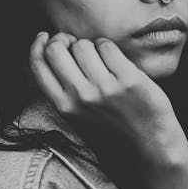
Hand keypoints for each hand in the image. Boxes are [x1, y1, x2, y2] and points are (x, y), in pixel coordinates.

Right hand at [29, 31, 187, 170]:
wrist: (150, 151)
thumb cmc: (114, 131)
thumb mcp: (79, 118)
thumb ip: (64, 91)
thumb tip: (52, 53)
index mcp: (64, 107)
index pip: (38, 64)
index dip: (38, 45)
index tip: (45, 37)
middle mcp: (81, 97)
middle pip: (57, 49)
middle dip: (64, 40)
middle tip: (75, 45)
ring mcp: (105, 88)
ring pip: (83, 45)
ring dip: (90, 46)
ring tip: (101, 60)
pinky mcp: (129, 80)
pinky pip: (108, 47)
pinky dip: (109, 49)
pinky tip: (116, 62)